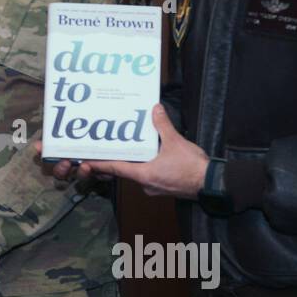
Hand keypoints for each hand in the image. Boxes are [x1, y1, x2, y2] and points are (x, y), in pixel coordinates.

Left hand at [40, 104, 207, 198]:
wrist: (213, 184)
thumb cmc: (193, 167)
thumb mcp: (176, 143)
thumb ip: (163, 126)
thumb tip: (155, 109)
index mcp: (143, 175)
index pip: (115, 168)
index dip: (99, 164)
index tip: (84, 161)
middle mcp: (145, 184)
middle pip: (123, 171)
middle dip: (114, 161)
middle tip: (102, 150)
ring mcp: (154, 187)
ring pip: (136, 173)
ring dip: (131, 163)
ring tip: (124, 148)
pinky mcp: (163, 187)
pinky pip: (148, 176)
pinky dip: (144, 166)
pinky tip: (146, 155)